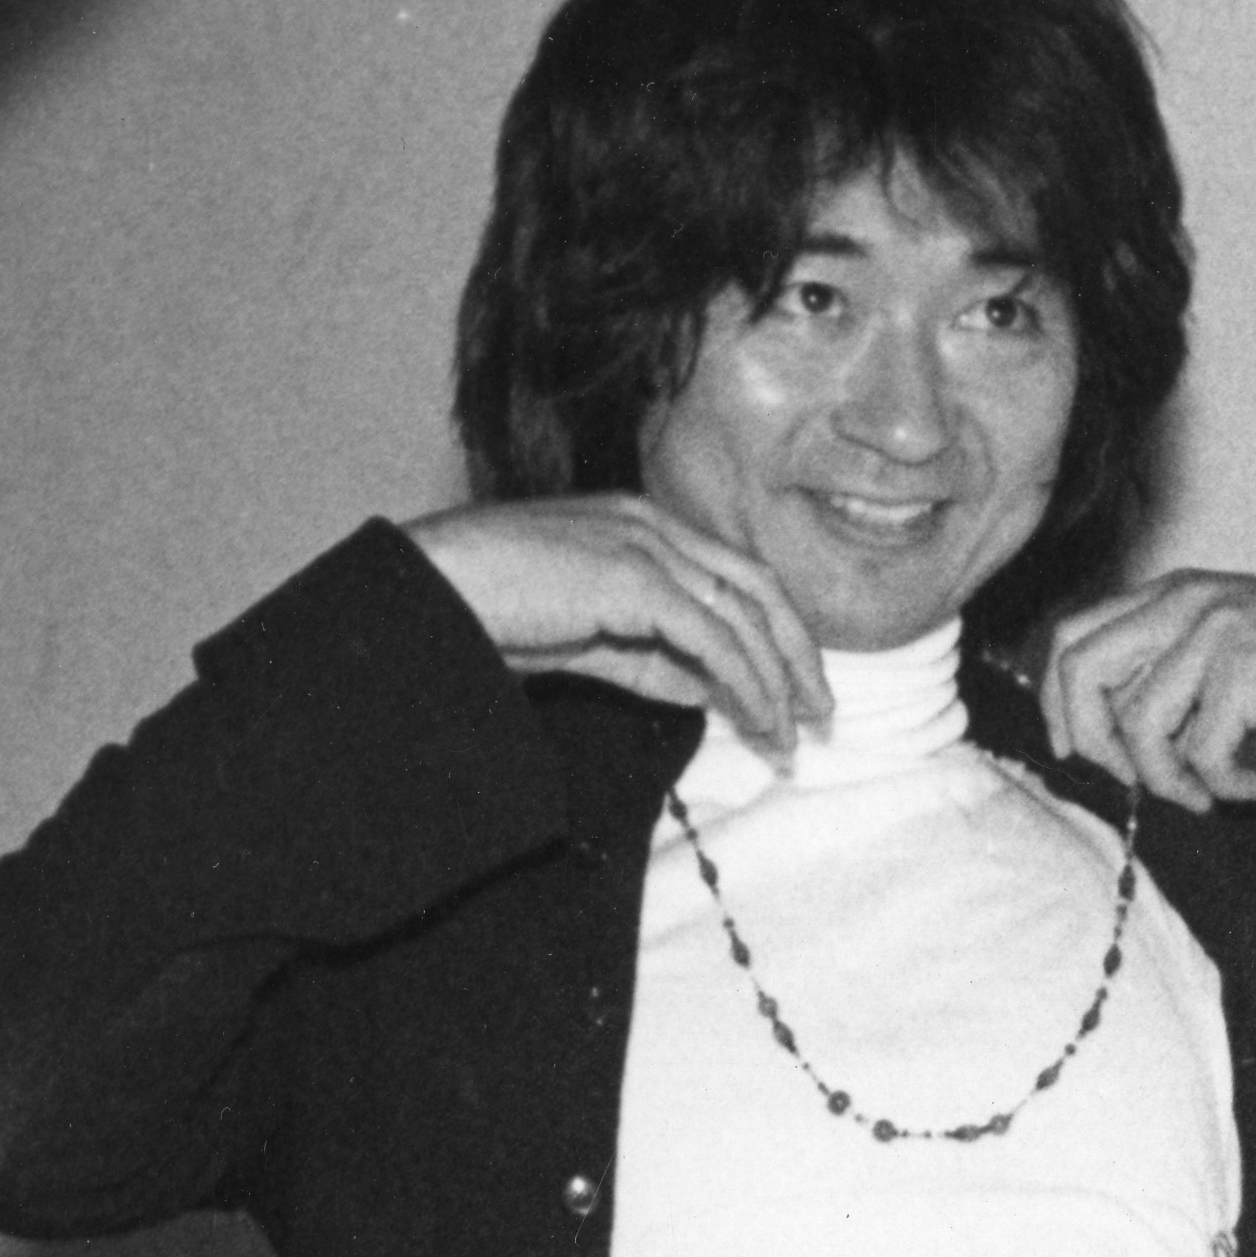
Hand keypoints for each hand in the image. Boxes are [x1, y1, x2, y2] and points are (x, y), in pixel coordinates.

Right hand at [405, 498, 830, 759]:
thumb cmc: (492, 610)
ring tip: (790, 732)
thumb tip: (708, 689)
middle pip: (757, 585)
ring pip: (744, 610)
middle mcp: (652, 524)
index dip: (772, 633)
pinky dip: (744, 679)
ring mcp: (644, 544)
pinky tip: (757, 716)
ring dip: (776, 676)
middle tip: (819, 711)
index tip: (792, 689)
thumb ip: (649, 658)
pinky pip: (712, 634)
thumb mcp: (588, 639)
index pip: (732, 575)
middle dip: (797, 651)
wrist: (436, 591)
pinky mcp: (633, 577)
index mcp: (640, 525)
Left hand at [1038, 573, 1255, 811]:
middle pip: (1080, 671)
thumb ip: (1165, 681)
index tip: (1082, 755)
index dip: (1059, 706)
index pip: (1070, 639)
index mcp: (1170, 595)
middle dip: (1098, 746)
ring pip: (1137, 722)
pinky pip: (1198, 749)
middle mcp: (1185, 601)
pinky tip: (1255, 786)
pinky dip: (1222, 785)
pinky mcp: (1248, 667)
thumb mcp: (1223, 666)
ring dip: (1171, 780)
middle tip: (1144, 783)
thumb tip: (1101, 738)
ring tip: (1213, 791)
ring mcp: (1216, 629)